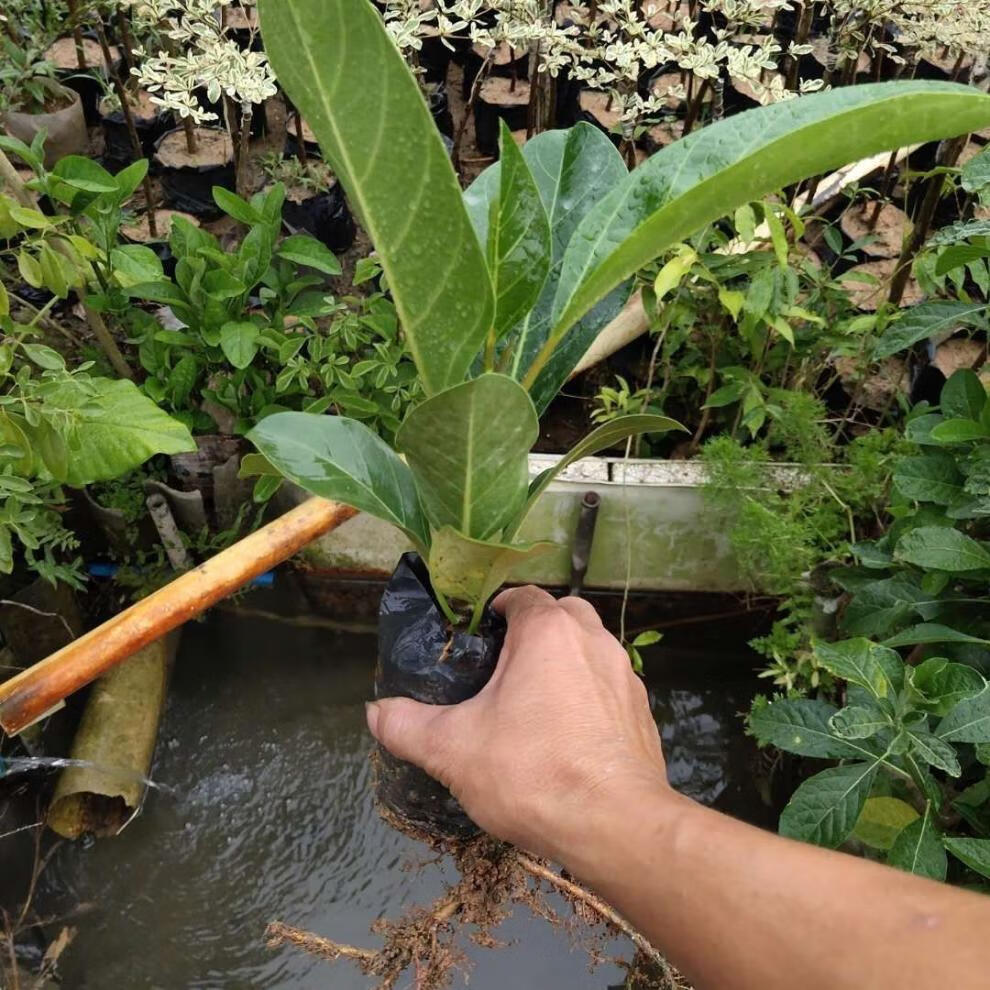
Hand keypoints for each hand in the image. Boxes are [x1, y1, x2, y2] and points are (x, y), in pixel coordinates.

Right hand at [366, 586, 670, 864]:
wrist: (615, 825)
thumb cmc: (532, 772)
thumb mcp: (453, 750)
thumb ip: (408, 726)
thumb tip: (375, 712)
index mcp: (549, 631)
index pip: (522, 597)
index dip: (496, 611)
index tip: (476, 638)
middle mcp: (594, 641)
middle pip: (562, 615)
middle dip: (534, 632)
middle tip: (503, 669)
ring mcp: (626, 677)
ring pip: (590, 651)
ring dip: (564, 664)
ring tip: (533, 705)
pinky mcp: (643, 713)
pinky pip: (609, 690)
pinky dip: (589, 699)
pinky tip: (569, 738)